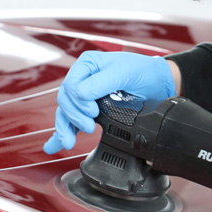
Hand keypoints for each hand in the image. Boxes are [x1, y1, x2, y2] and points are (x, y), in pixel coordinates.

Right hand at [43, 51, 175, 153]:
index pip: (71, 85)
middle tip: (90, 127)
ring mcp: (84, 96)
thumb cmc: (143, 72)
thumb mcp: (123, 72)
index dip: (79, 100)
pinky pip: (70, 121)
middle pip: (65, 100)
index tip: (94, 111)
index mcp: (87, 65)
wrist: (158, 84)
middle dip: (74, 116)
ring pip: (66, 112)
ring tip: (69, 142)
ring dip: (64, 128)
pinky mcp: (89, 110)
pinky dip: (61, 133)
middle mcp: (82, 79)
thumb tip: (82, 97)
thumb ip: (100, 83)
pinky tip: (53, 146)